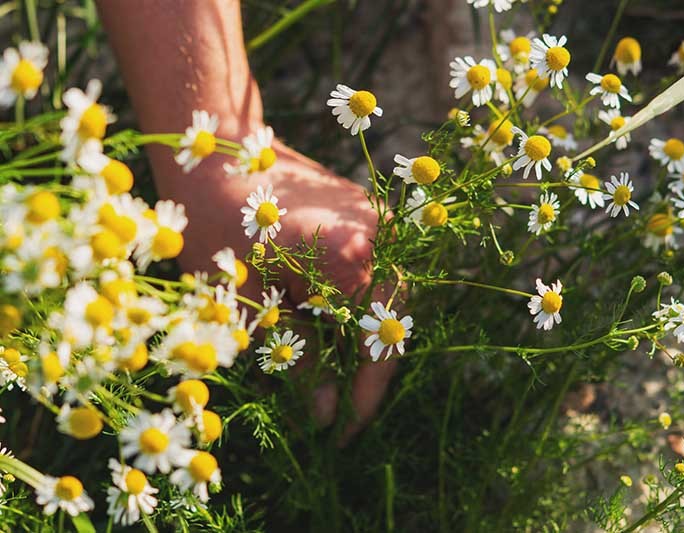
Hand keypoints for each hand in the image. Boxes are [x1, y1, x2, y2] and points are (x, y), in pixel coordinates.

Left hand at [155, 139, 396, 441]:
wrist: (217, 152)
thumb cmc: (217, 225)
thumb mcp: (252, 304)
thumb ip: (299, 358)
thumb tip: (327, 411)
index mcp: (350, 260)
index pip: (374, 348)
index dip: (362, 397)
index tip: (344, 434)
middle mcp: (379, 238)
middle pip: (386, 324)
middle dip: (361, 370)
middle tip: (335, 410)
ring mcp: (379, 222)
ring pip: (382, 301)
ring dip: (356, 339)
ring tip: (328, 374)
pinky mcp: (369, 213)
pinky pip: (374, 274)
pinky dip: (352, 306)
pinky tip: (325, 326)